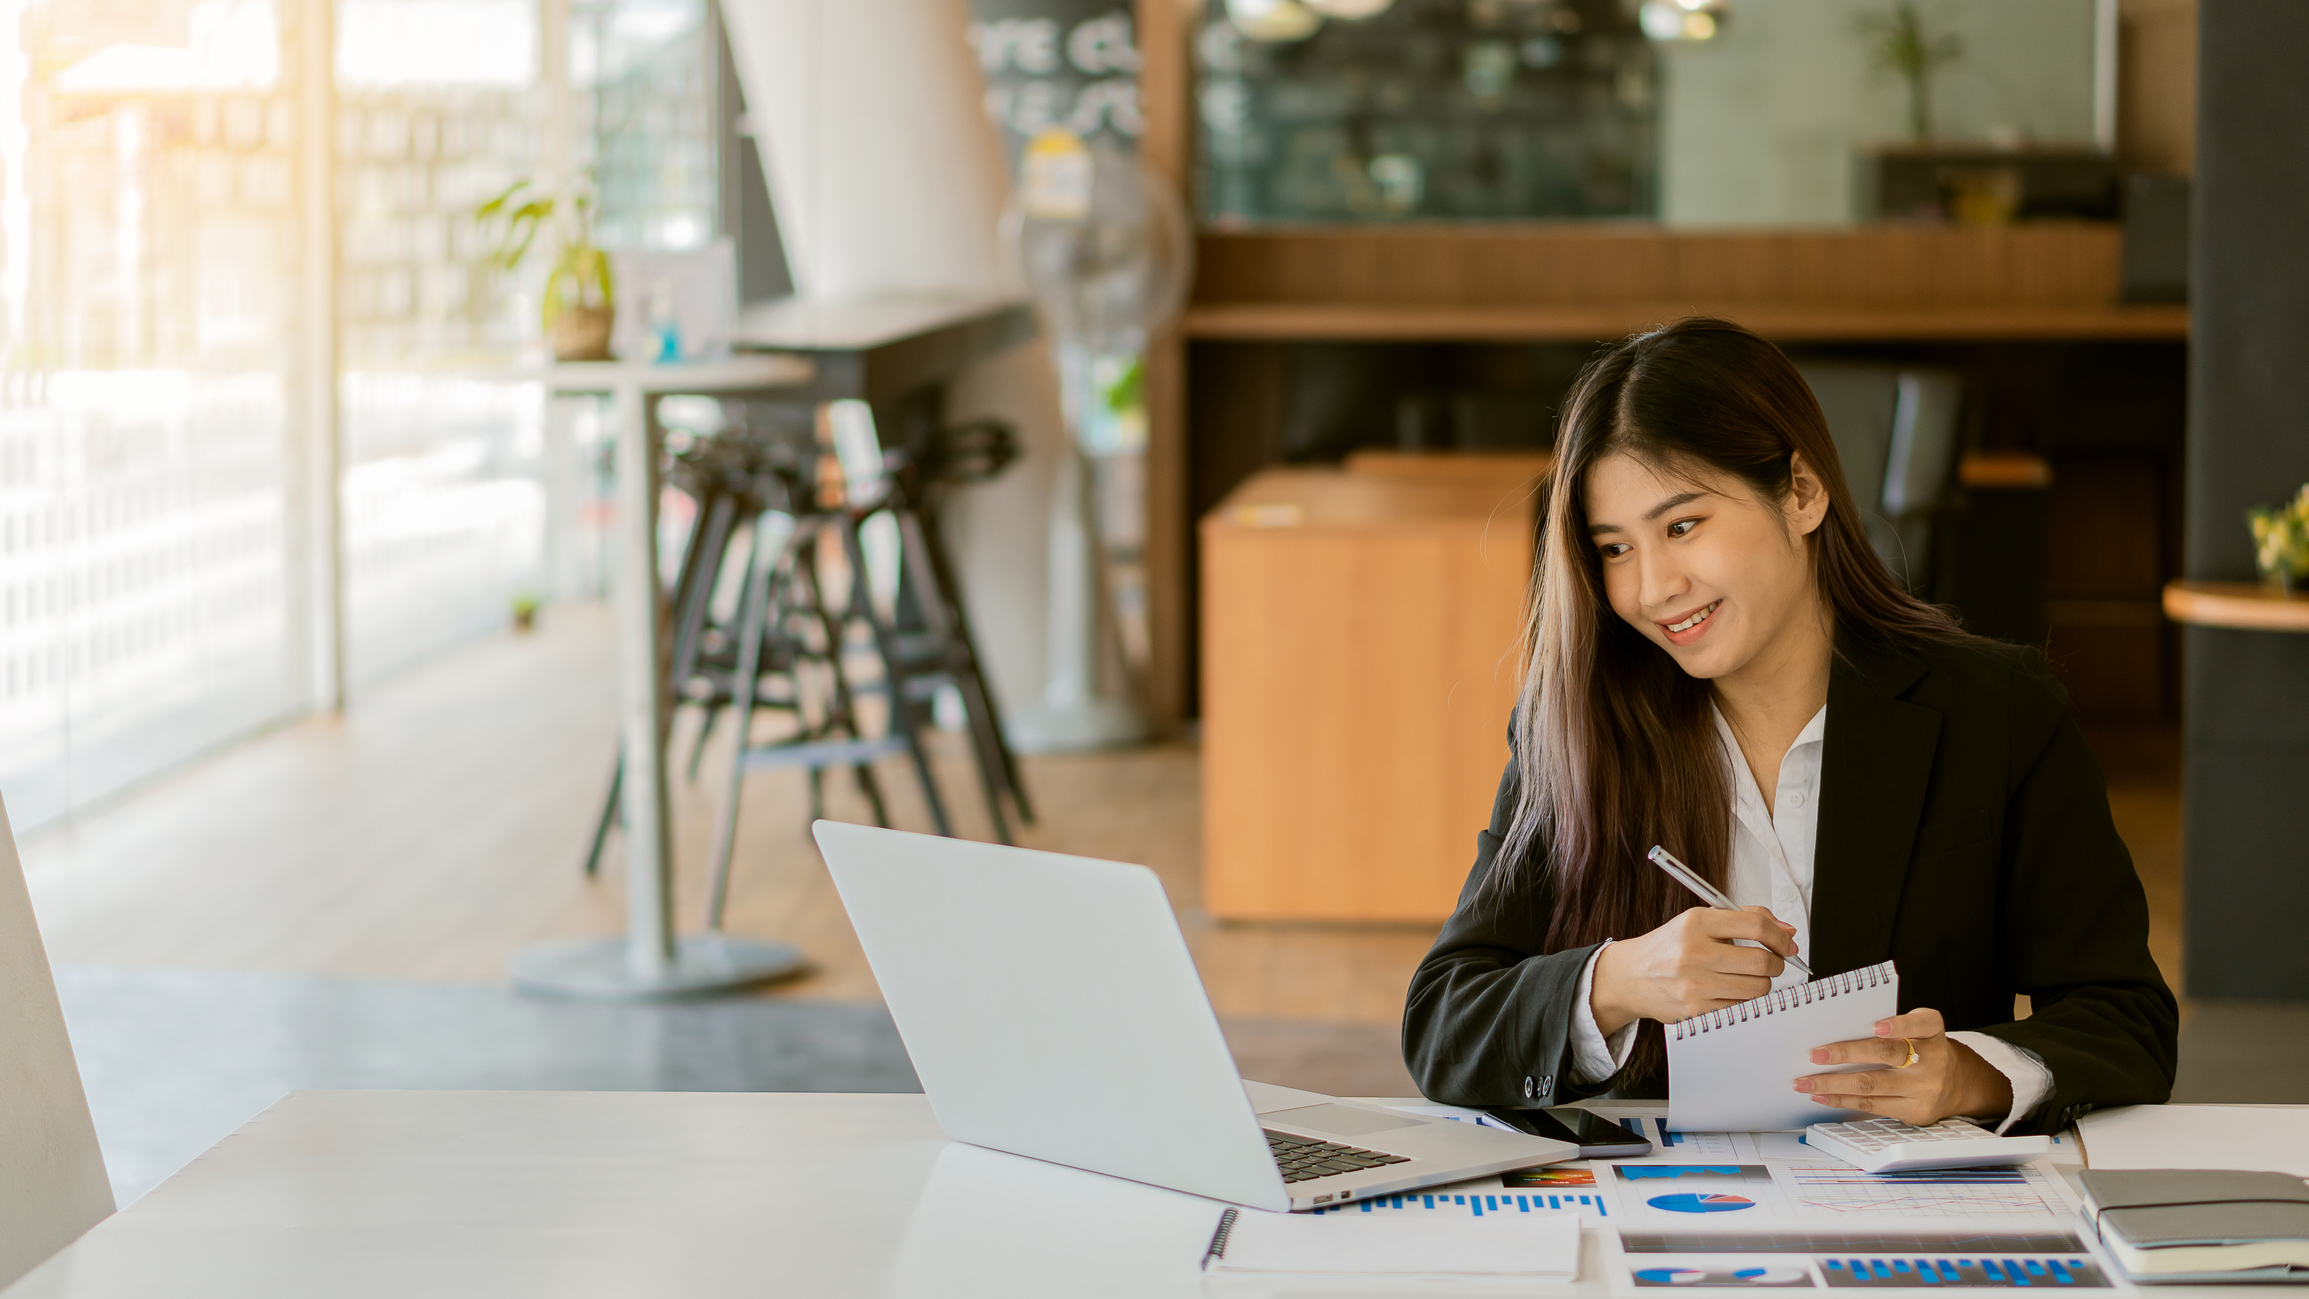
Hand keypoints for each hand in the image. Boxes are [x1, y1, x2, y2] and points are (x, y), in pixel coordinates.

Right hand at [1590, 906, 1797, 1035]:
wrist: (1632, 976)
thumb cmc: (1671, 947)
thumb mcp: (1700, 921)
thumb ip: (1744, 920)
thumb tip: (1787, 931)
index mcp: (1696, 923)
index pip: (1755, 926)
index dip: (1780, 937)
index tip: (1788, 944)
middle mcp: (1694, 952)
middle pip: (1762, 962)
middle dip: (1776, 964)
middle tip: (1771, 963)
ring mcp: (1694, 984)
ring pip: (1757, 989)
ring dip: (1761, 984)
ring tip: (1747, 977)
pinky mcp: (1695, 1010)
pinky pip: (1740, 1007)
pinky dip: (1743, 1001)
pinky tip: (1730, 992)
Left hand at [1794, 1008, 2013, 1124]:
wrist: (1957, 1085)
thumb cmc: (1923, 1050)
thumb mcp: (1917, 1032)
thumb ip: (1890, 1027)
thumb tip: (1835, 1030)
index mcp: (1932, 1032)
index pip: (1922, 1022)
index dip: (1900, 1024)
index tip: (1876, 1026)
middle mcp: (1932, 1059)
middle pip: (1886, 1054)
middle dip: (1846, 1054)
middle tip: (1815, 1055)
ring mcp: (1924, 1088)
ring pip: (1873, 1084)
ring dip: (1833, 1083)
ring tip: (1806, 1082)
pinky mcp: (1915, 1110)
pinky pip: (1873, 1106)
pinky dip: (1843, 1100)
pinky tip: (1823, 1096)